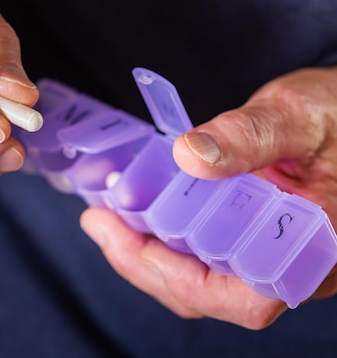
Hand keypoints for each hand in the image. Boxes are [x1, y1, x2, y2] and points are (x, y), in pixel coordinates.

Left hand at [81, 66, 336, 327]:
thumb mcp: (299, 115)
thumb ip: (250, 135)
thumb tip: (189, 156)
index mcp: (317, 248)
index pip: (247, 298)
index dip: (181, 280)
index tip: (130, 241)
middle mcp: (291, 264)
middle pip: (210, 293)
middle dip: (145, 264)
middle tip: (99, 222)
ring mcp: (269, 254)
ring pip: (202, 277)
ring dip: (148, 252)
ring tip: (107, 217)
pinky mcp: (251, 237)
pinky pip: (204, 253)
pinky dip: (166, 236)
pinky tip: (138, 211)